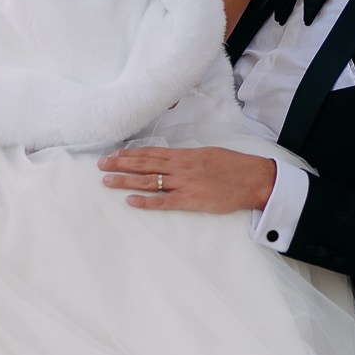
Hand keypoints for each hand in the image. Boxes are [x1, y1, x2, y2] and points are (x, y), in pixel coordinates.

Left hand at [97, 146, 276, 212]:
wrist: (254, 179)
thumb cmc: (234, 167)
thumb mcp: (208, 154)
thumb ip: (188, 158)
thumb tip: (171, 159)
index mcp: (185, 155)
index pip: (151, 153)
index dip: (130, 154)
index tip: (113, 155)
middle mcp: (180, 167)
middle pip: (144, 164)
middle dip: (120, 165)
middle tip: (101, 166)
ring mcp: (184, 183)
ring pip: (148, 181)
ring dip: (126, 181)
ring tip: (107, 181)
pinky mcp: (190, 200)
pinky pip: (163, 202)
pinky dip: (146, 202)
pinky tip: (130, 201)